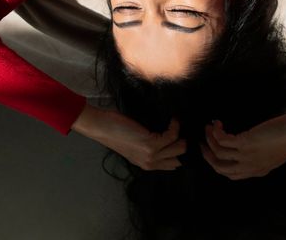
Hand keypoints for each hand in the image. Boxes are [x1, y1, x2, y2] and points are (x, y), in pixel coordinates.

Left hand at [71, 104, 185, 170]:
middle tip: (182, 129)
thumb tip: (171, 137)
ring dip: (180, 133)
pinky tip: (172, 119)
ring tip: (175, 123)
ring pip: (180, 147)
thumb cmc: (116, 131)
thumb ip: (151, 148)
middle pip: (180, 157)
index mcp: (147, 165)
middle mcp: (150, 163)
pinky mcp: (151, 144)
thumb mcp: (135, 146)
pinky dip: (175, 125)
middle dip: (184, 142)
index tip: (184, 138)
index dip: (181, 152)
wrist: (101, 127)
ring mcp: (151, 155)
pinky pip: (172, 135)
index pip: (174, 165)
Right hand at [200, 96, 285, 179]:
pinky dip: (215, 131)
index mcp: (257, 171)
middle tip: (202, 143)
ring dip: (209, 139)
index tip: (212, 153)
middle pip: (219, 167)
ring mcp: (246, 156)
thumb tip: (248, 145)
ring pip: (218, 153)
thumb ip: (261, 154)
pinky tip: (216, 123)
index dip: (218, 165)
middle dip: (207, 155)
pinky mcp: (244, 143)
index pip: (231, 175)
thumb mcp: (274, 153)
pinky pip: (222, 139)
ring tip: (207, 128)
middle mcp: (249, 166)